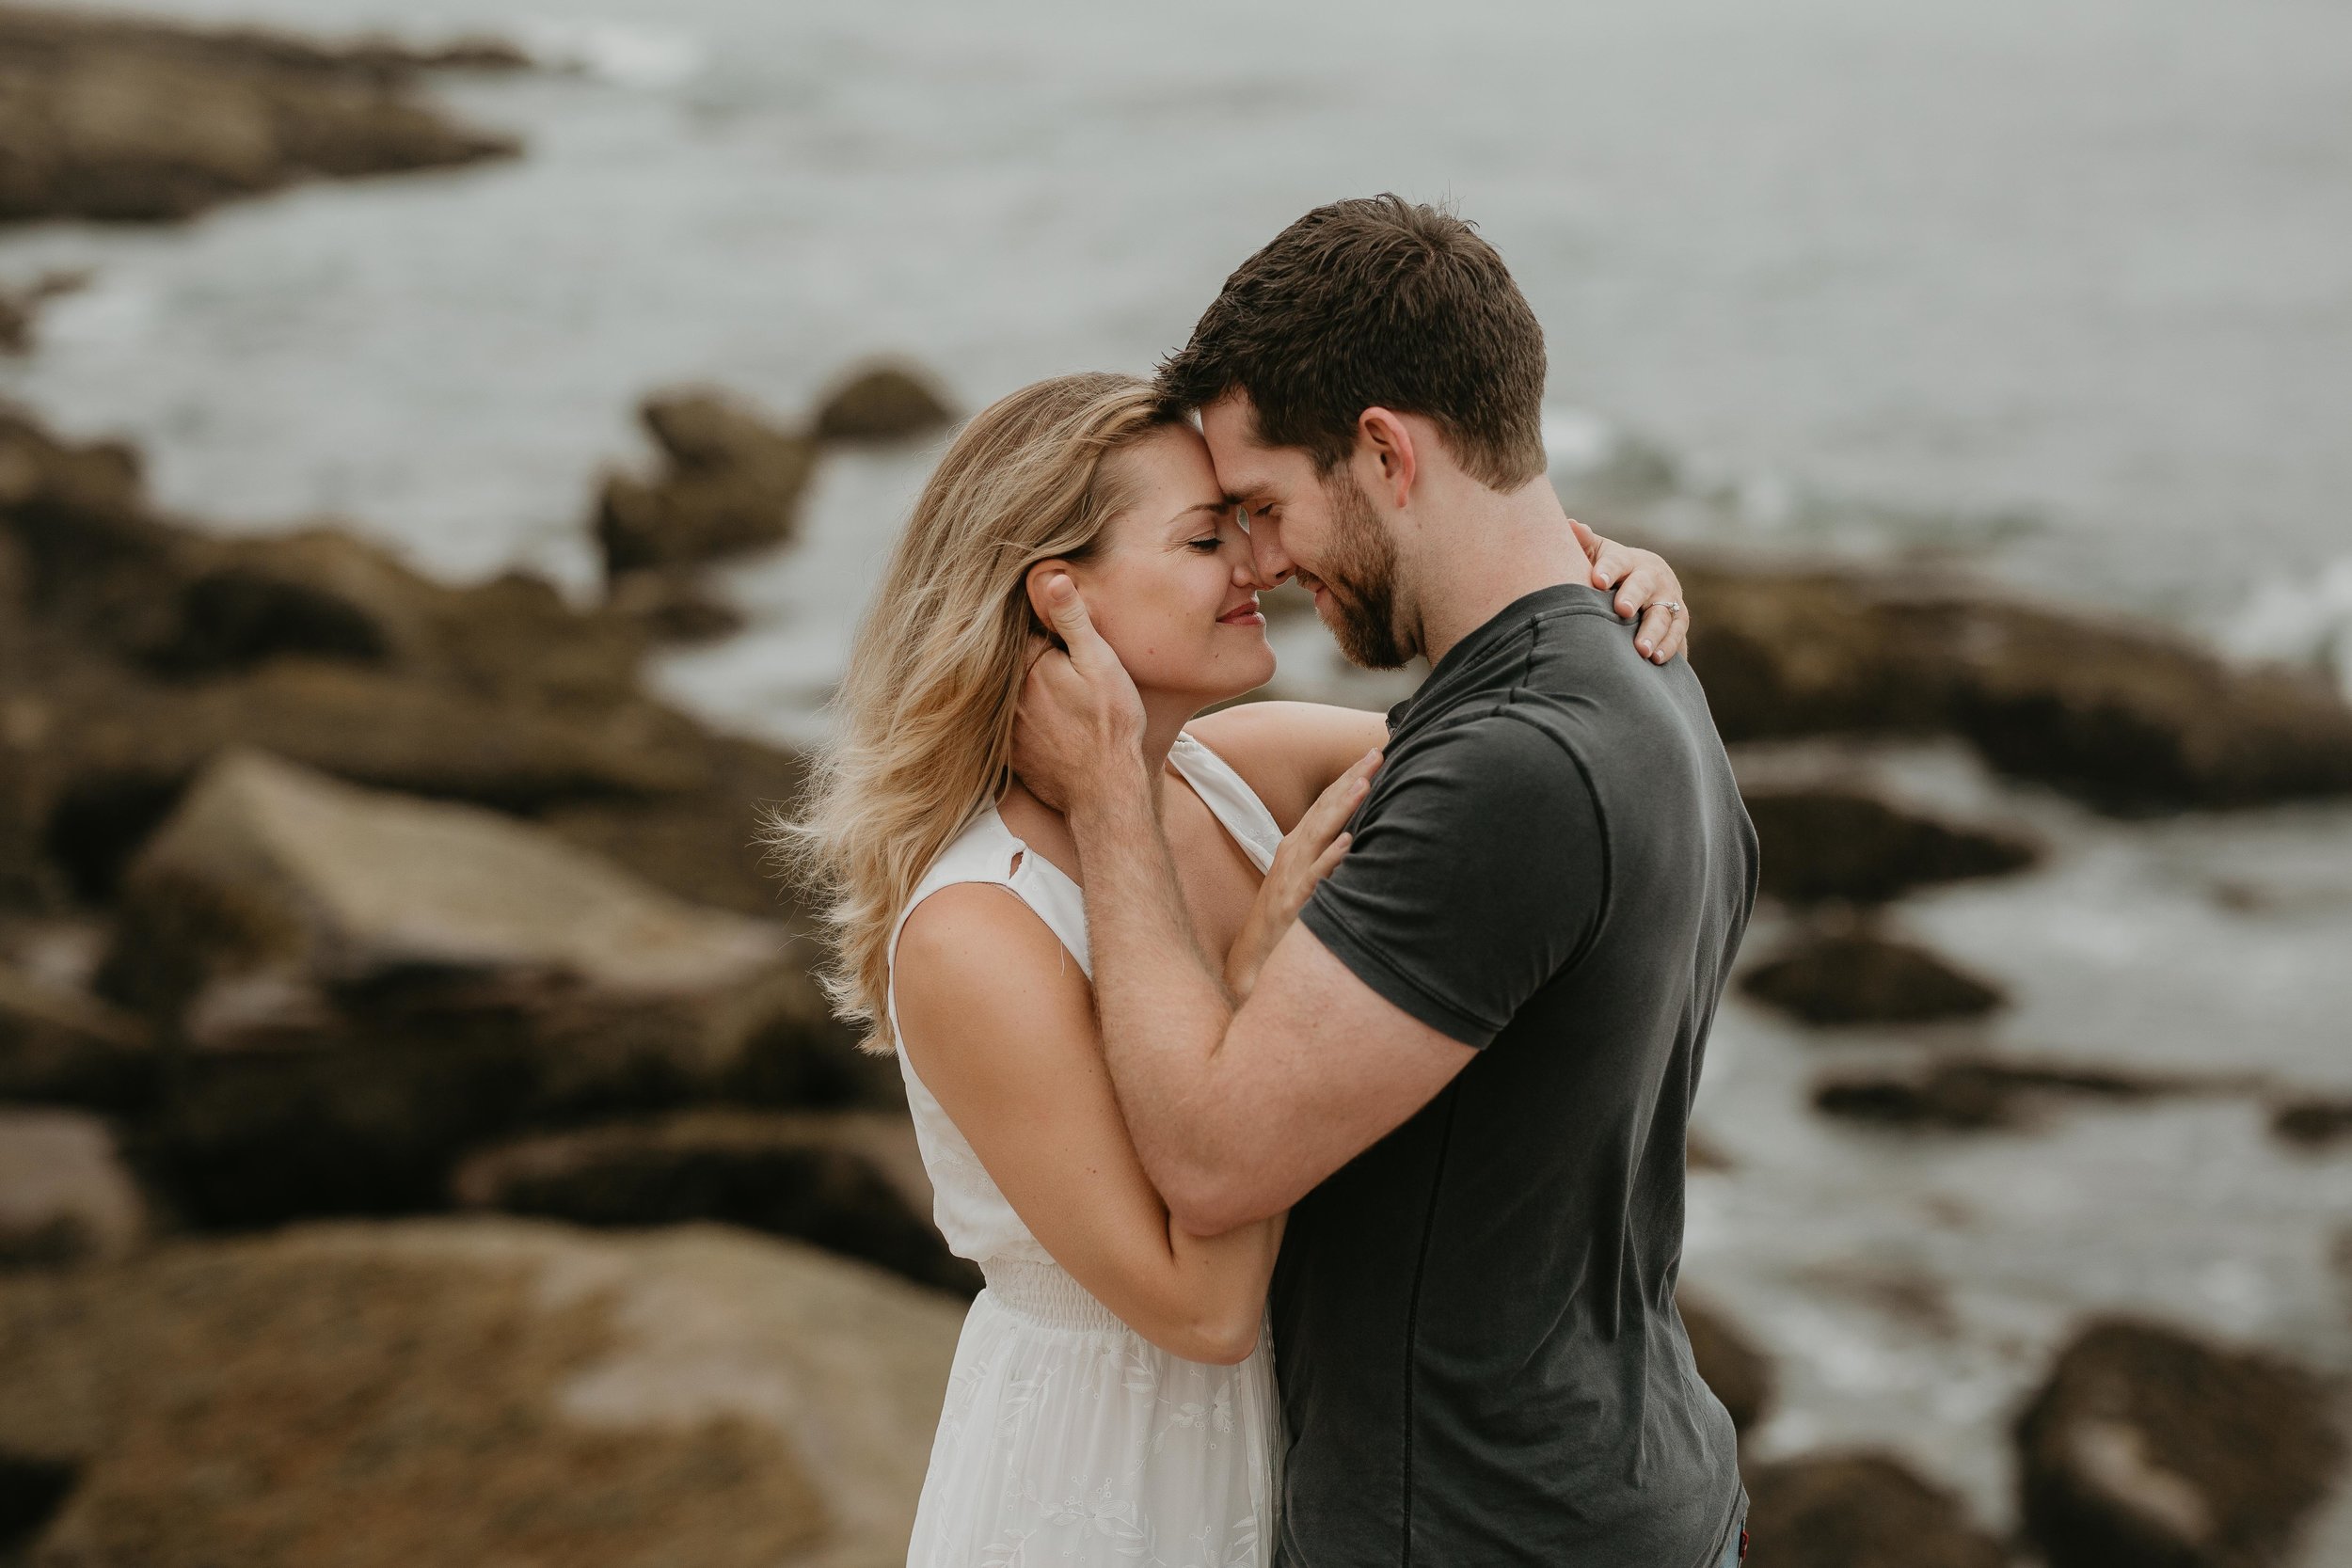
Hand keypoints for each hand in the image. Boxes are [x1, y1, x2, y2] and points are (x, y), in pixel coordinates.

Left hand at [1013, 574, 1147, 814]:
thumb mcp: (1100, 664)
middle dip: (1020, 652)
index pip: (1018, 629)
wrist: (1106, 792)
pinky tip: (1035, 718)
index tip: (1040, 616)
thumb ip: (1074, 621)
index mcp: (1029, 666)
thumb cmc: (1112, 725)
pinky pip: (1004, 725)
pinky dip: (1014, 717)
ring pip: (1003, 694)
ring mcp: (1005, 727)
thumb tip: (1051, 576)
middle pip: (1007, 662)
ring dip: (1015, 686)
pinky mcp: (1010, 754)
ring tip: (1041, 685)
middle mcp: (1008, 695)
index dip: (1033, 622)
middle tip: (1042, 651)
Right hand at [1224, 747, 1380, 1001]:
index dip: (1348, 778)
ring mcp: (1292, 876)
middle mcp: (1294, 853)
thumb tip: (1356, 831)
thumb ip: (1326, 851)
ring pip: (1321, 834)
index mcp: (1298, 844)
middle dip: (1351, 780)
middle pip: (1325, 809)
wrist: (1252, 955)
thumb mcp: (1304, 874)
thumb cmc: (1283, 913)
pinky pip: (1315, 877)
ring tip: (1364, 783)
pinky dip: (1331, 857)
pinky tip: (1348, 841)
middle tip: (1376, 754)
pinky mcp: (1294, 902)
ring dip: (1343, 807)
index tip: (1373, 755)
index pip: (1326, 803)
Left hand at [1570, 519, 1688, 664]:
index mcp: (1629, 560)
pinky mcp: (1679, 619)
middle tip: (1622, 610)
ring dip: (1652, 631)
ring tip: (1640, 649)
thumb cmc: (1613, 571)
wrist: (1650, 582)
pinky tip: (1655, 659)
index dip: (1608, 569)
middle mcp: (1652, 576)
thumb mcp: (1599, 555)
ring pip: (1662, 614)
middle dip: (1633, 597)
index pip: (1618, 561)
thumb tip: (1571, 525)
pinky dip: (1667, 646)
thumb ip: (1585, 544)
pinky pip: (1676, 633)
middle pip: (1644, 585)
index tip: (1597, 581)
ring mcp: (1668, 598)